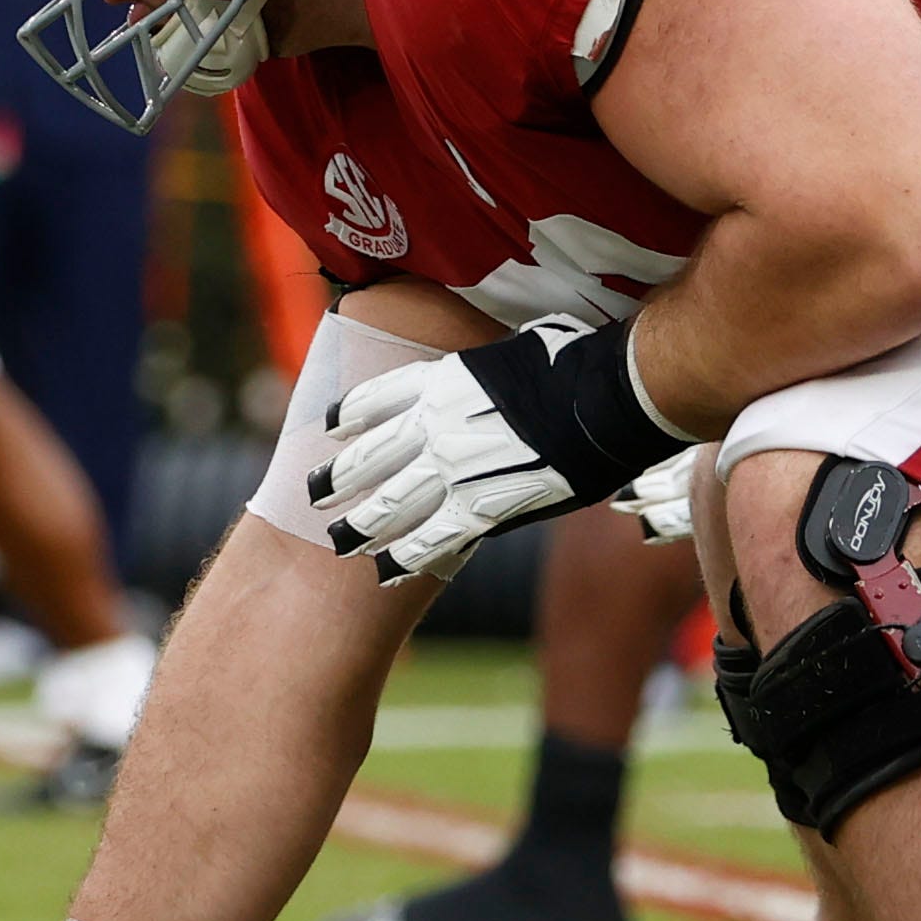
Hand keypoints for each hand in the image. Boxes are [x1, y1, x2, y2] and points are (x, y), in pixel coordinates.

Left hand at [309, 320, 684, 583]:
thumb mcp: (515, 348)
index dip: (350, 415)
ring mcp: (454, 468)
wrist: (607, 395)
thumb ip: (491, 373)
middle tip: (313, 495)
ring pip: (391, 502)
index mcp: (442, 379)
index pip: (377, 398)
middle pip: (371, 456)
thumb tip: (499, 381)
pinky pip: (432, 539)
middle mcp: (436, 423)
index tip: (331, 428)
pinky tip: (384, 572)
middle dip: (338, 478)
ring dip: (361, 525)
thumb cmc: (576, 363)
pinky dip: (406, 558)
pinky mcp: (481, 507)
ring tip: (337, 542)